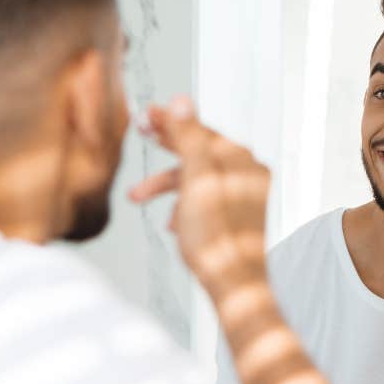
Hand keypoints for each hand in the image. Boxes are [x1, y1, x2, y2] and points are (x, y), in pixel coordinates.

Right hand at [127, 96, 270, 294]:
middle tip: (140, 134)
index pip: (198, 128)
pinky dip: (183, 206)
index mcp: (239, 159)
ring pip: (197, 179)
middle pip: (198, 150)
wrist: (233, 282)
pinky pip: (204, 201)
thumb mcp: (196, 177)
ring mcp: (243, 197)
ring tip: (137, 198)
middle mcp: (247, 174)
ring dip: (167, 186)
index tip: (143, 115)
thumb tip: (182, 102)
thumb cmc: (216, 235)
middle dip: (165, 148)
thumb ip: (189, 136)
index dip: (168, 121)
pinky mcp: (236, 219)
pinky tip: (172, 224)